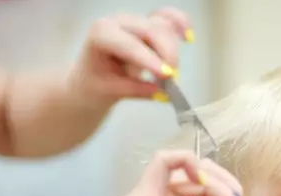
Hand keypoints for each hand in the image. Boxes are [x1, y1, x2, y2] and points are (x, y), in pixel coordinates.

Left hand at [67, 7, 192, 106]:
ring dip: (172, 49)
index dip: (149, 59)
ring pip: (163, 26)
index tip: (166, 76)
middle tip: (172, 80)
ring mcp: (136, 21)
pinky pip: (168, 18)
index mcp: (101, 34)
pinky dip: (180, 24)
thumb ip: (137, 90)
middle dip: (166, 54)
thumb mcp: (111, 91)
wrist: (92, 78)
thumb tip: (163, 93)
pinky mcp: (149, 24)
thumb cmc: (96, 83)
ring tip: (170, 74)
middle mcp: (119, 22)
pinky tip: (188, 37)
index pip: (129, 44)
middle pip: (151, 30)